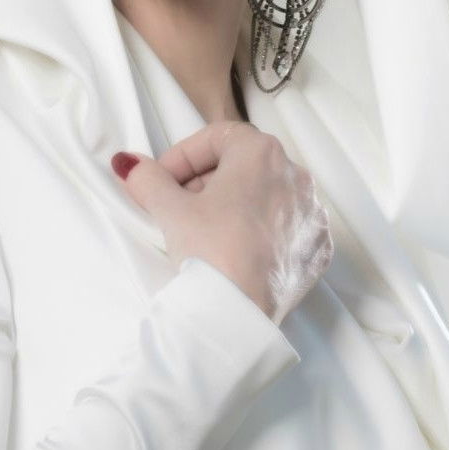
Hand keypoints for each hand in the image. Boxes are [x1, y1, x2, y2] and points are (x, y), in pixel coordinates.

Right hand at [113, 121, 333, 326]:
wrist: (240, 312)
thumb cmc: (209, 251)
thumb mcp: (170, 210)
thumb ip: (147, 178)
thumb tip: (130, 164)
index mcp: (261, 153)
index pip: (216, 137)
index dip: (183, 156)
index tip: (163, 180)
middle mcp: (295, 175)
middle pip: (243, 164)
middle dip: (207, 180)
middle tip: (179, 206)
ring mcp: (311, 212)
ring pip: (267, 195)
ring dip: (235, 204)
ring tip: (207, 232)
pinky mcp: (318, 246)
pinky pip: (286, 226)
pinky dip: (262, 231)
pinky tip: (239, 250)